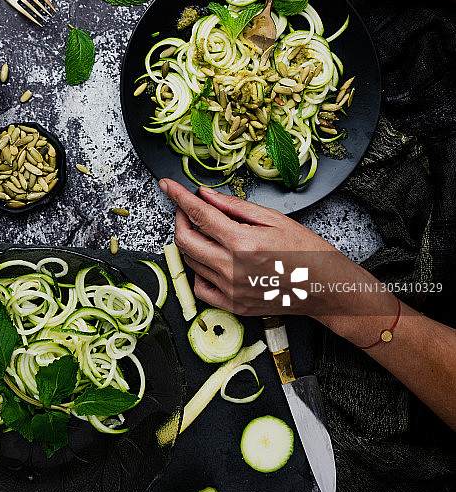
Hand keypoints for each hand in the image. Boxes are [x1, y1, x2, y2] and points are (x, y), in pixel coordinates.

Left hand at [159, 178, 381, 318]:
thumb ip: (235, 207)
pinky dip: (199, 270)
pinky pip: (200, 288)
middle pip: (185, 240)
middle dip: (181, 219)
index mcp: (242, 243)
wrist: (324, 287)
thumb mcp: (273, 218)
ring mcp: (230, 290)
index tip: (167, 185)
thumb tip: (206, 195)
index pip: (199, 214)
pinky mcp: (233, 306)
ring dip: (190, 242)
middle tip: (189, 208)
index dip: (179, 197)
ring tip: (207, 231)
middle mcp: (231, 268)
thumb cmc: (305, 250)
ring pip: (191, 262)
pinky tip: (212, 259)